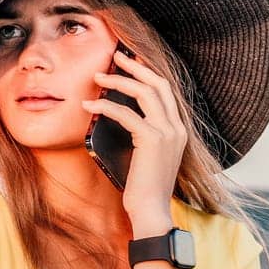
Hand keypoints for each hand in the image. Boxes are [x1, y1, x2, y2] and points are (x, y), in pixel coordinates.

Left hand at [79, 47, 186, 230]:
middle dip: (136, 66)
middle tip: (116, 57)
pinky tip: (89, 105)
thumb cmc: (146, 189)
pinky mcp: (151, 139)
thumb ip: (145, 135)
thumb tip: (123, 116)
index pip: (166, 92)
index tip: (132, 62)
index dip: (149, 73)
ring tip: (98, 77)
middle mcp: (177, 127)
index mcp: (179, 130)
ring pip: (144, 92)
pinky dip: (105, 106)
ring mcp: (167, 132)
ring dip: (118, 81)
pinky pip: (125, 113)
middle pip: (158, 83)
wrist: (152, 211)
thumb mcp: (149, 157)